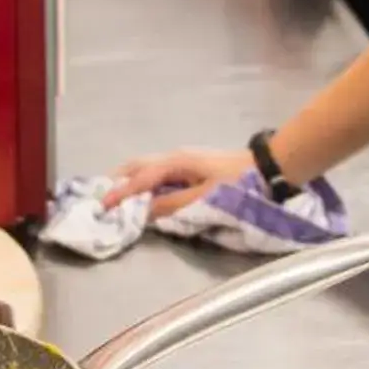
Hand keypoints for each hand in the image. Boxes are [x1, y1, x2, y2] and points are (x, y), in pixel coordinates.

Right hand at [102, 146, 251, 218]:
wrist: (266, 168)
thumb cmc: (237, 183)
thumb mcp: (204, 198)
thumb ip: (173, 205)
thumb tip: (143, 210)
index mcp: (175, 162)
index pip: (139, 180)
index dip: (120, 194)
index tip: (102, 207)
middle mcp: (174, 157)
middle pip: (137, 166)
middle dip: (117, 181)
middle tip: (102, 199)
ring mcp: (182, 159)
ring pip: (146, 167)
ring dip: (129, 181)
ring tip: (116, 197)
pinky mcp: (189, 166)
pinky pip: (157, 172)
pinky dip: (144, 181)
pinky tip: (143, 193)